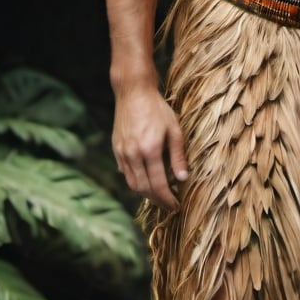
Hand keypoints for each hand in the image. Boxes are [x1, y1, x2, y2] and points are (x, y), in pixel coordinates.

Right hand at [112, 85, 187, 209]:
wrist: (133, 92)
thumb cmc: (158, 109)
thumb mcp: (174, 130)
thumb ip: (178, 156)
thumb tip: (183, 179)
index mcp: (150, 150)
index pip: (158, 185)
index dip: (167, 199)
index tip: (176, 206)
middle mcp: (133, 154)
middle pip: (144, 189)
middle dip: (157, 200)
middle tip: (169, 206)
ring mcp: (122, 153)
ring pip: (132, 183)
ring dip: (146, 194)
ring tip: (159, 196)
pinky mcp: (116, 149)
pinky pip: (125, 173)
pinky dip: (136, 181)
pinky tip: (146, 180)